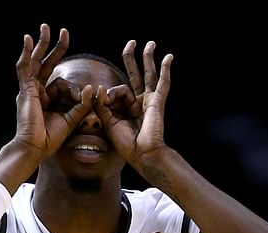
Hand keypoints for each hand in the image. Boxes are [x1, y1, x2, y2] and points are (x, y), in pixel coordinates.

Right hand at [14, 23, 91, 160]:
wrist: (35, 148)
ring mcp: (29, 90)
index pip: (60, 82)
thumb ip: (81, 104)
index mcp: (46, 100)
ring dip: (41, 44)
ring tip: (45, 28)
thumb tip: (91, 88)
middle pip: (45, 64)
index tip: (85, 92)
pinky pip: (25, 68)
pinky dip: (27, 53)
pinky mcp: (25, 90)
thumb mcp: (71, 119)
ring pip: (35, 62)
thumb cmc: (50, 138)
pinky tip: (29, 40)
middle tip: (62, 32)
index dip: (74, 87)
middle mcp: (36, 92)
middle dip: (54, 48)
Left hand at [95, 40, 172, 167]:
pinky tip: (168, 57)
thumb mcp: (108, 122)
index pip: (116, 91)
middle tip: (131, 43)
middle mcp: (139, 102)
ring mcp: (149, 101)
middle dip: (132, 59)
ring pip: (148, 75)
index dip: (108, 94)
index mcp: (126, 108)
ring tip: (148, 43)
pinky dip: (166, 70)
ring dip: (147, 58)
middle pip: (135, 75)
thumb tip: (98, 88)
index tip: (104, 100)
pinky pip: (163, 83)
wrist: (142, 154)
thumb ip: (102, 105)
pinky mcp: (157, 102)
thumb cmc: (126, 144)